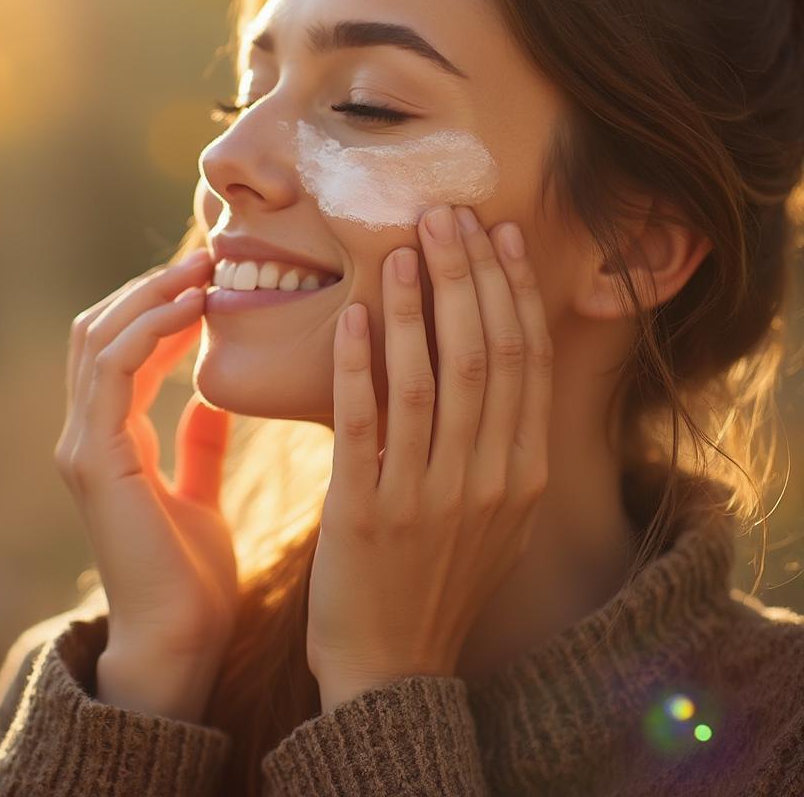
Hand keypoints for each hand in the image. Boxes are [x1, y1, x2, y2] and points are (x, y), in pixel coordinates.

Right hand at [54, 248, 237, 717]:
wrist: (181, 642)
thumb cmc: (193, 576)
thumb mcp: (200, 493)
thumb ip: (197, 446)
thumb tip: (210, 399)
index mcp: (111, 441)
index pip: (118, 350)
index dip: (157, 306)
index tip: (207, 277)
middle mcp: (85, 436)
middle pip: (100, 332)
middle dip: (150, 288)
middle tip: (205, 255)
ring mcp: (83, 446)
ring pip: (100, 340)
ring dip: (150, 297)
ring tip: (201, 268)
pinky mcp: (96, 459)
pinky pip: (114, 371)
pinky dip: (150, 330)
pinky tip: (193, 309)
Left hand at [306, 204, 552, 712]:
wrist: (393, 665)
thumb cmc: (438, 575)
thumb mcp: (494, 513)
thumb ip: (500, 440)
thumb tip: (494, 355)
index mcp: (522, 473)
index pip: (523, 360)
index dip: (512, 291)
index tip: (499, 235)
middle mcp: (486, 479)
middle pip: (483, 354)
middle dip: (468, 277)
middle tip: (449, 214)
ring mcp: (428, 496)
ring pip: (428, 379)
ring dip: (418, 305)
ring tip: (405, 245)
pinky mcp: (366, 511)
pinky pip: (365, 422)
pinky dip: (361, 364)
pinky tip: (355, 317)